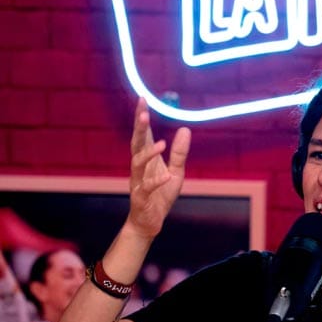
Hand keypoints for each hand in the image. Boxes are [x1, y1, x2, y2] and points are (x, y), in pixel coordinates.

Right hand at [127, 98, 191, 238]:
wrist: (149, 222)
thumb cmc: (161, 195)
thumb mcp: (176, 172)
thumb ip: (179, 153)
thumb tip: (185, 129)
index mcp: (146, 159)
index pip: (143, 135)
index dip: (141, 117)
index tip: (142, 99)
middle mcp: (139, 168)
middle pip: (136, 144)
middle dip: (139, 129)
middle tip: (143, 113)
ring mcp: (138, 182)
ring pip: (137, 164)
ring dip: (148, 153)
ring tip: (161, 144)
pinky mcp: (140, 198)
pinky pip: (146, 188)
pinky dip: (156, 182)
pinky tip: (167, 176)